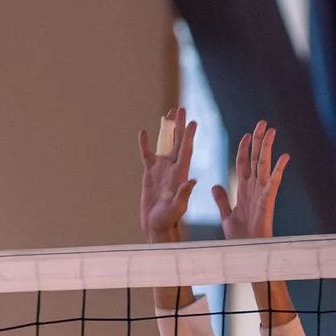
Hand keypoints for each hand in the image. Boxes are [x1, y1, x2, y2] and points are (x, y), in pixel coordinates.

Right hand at [137, 107, 198, 244]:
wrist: (157, 226)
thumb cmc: (168, 220)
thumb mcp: (177, 208)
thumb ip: (183, 195)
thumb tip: (192, 182)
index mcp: (181, 174)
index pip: (186, 151)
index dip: (188, 136)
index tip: (192, 122)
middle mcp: (173, 168)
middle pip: (177, 142)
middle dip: (180, 126)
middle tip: (181, 109)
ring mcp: (162, 170)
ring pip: (165, 144)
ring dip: (167, 130)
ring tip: (169, 114)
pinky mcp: (150, 174)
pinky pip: (147, 154)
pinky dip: (145, 143)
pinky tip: (143, 132)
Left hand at [209, 121, 287, 241]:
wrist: (246, 250)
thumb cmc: (240, 236)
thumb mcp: (226, 215)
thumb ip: (222, 200)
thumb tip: (215, 186)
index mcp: (244, 190)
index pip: (243, 163)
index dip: (244, 148)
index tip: (246, 135)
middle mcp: (254, 187)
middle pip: (256, 158)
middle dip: (259, 140)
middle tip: (263, 123)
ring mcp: (262, 192)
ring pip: (265, 164)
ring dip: (268, 147)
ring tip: (272, 131)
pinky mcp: (268, 200)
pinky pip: (274, 182)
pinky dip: (279, 169)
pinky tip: (284, 156)